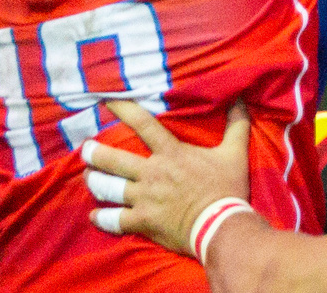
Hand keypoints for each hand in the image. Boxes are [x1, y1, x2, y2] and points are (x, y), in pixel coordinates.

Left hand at [83, 100, 252, 253]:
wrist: (221, 227)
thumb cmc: (227, 189)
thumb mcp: (235, 153)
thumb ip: (236, 124)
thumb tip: (240, 98)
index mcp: (170, 153)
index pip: (142, 124)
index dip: (122, 109)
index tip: (105, 99)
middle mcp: (151, 173)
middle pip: (114, 159)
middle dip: (95, 153)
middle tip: (85, 149)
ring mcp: (144, 199)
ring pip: (108, 188)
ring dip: (95, 182)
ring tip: (88, 176)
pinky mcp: (142, 222)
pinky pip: (114, 220)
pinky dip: (101, 218)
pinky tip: (94, 216)